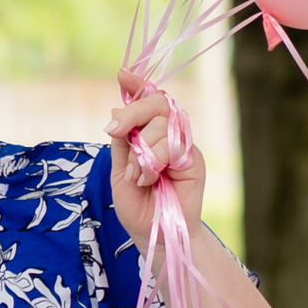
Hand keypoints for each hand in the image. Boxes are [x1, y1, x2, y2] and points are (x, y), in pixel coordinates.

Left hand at [108, 87, 206, 255]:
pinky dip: (153, 160)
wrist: (153, 234)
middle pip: (156, 103)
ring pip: (162, 124)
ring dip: (141, 152)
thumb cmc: (137, 206)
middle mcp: (168, 135)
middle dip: (132, 114)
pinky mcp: (194, 158)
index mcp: (148, 134)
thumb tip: (119, 109)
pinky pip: (172, 143)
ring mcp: (182, 145)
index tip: (123, 74)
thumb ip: (123, 141)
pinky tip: (150, 179)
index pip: (146, 101)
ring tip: (139, 178)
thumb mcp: (119, 170)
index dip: (137, 85)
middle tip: (113, 131)